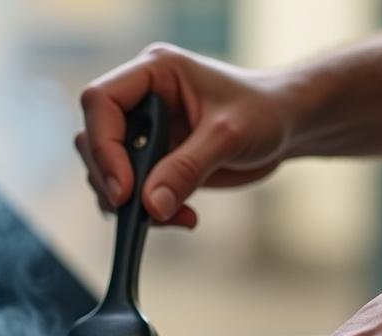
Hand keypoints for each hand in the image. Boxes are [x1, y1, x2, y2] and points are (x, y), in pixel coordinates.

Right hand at [77, 43, 294, 227]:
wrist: (287, 126)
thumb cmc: (265, 112)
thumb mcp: (227, 137)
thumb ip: (186, 169)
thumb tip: (150, 206)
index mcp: (153, 72)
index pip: (100, 102)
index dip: (103, 147)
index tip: (124, 189)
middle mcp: (141, 99)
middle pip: (94, 140)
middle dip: (113, 182)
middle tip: (143, 211)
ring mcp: (145, 131)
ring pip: (106, 171)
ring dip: (131, 204)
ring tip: (175, 218)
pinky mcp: (154, 160)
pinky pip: (130, 191)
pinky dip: (147, 213)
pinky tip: (183, 217)